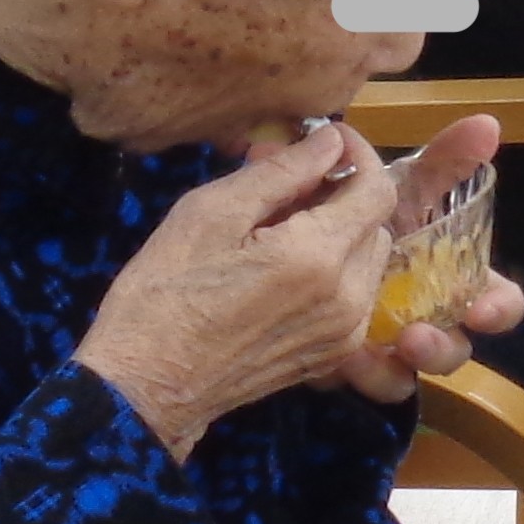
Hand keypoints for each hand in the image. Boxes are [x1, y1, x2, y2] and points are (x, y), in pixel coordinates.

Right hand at [79, 118, 468, 455]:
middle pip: (375, 223)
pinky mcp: (333, 355)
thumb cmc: (164, 291)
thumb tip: (330, 141)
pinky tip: (282, 262)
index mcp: (319, 257)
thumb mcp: (212, 213)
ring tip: (276, 220)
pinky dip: (334, 267)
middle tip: (283, 178)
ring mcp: (345, 332)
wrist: (146, 385)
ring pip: (368, 258)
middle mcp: (348, 297)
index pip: (377, 191)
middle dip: (341, 191)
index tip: (327, 138)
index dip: (358, 156)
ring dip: (339, 229)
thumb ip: (282, 173)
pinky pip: (354, 294)